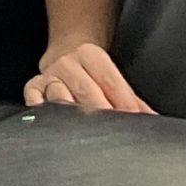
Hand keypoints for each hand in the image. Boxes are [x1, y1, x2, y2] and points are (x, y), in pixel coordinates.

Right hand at [26, 42, 154, 113]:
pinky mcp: (32, 88)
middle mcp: (68, 63)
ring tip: (80, 125)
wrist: (64, 57)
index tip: (132, 117)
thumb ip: (132, 100)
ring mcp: (49, 76)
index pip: (110, 81)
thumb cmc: (93, 74)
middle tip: (111, 130)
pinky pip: (34, 100)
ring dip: (71, 111)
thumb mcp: (113, 78)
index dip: (123, 101)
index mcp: (91, 56)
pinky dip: (42, 110)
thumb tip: (152, 120)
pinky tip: (52, 121)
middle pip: (86, 89)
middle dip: (100, 110)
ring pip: (59, 95)